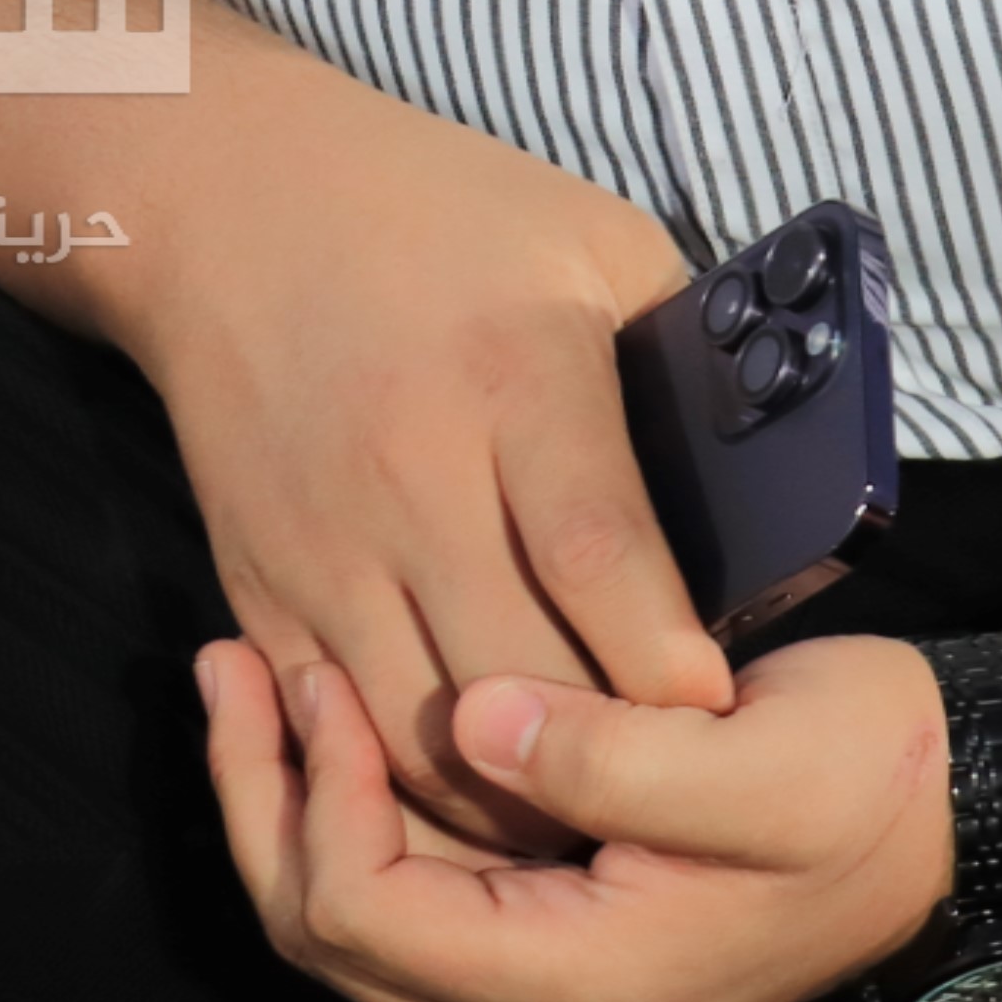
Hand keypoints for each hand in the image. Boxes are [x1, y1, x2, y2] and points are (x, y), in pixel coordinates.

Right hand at [108, 65, 720, 844]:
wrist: (231, 203)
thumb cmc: (441, 218)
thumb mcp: (595, 242)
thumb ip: (686, 363)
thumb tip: (771, 495)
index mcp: (510, 372)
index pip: (598, 557)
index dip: (672, 664)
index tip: (721, 709)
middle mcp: (407, 470)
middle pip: (521, 676)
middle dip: (613, 756)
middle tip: (679, 777)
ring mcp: (322, 541)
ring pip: (428, 734)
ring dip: (521, 791)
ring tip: (593, 797)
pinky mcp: (260, 585)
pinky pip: (344, 730)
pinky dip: (420, 777)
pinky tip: (486, 769)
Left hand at [202, 632, 954, 1001]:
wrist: (950, 800)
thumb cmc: (866, 776)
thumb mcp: (752, 760)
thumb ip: (611, 756)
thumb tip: (469, 724)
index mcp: (584, 990)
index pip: (369, 917)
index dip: (320, 798)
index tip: (321, 675)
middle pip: (330, 937)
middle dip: (261, 800)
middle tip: (228, 666)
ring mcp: (546, 985)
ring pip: (351, 921)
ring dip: (289, 800)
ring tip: (250, 671)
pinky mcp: (549, 933)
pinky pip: (404, 892)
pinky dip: (352, 805)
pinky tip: (334, 708)